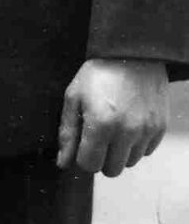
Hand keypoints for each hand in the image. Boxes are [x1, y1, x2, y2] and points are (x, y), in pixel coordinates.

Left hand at [56, 58, 167, 175]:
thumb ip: (67, 132)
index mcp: (101, 125)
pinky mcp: (160, 128)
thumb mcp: (74, 96)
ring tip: (114, 127)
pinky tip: (129, 124)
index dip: (82, 156)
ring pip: (129, 162)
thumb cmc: (98, 73)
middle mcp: (126, 132)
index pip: (89, 165)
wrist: (132, 53)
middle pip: (111, 170)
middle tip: (98, 137)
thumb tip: (63, 163)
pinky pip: (146, 151)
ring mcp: (146, 131)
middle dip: (101, 158)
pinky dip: (136, 144)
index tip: (83, 143)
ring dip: (119, 152)